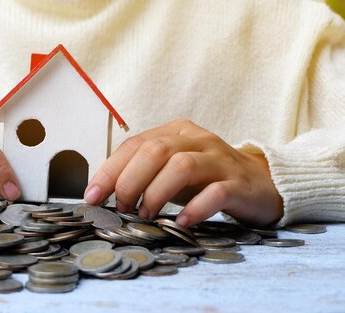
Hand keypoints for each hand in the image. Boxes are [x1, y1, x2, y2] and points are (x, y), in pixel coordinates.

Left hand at [83, 119, 283, 226]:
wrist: (262, 184)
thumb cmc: (206, 179)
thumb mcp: (171, 171)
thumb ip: (143, 174)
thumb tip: (102, 194)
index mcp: (176, 132)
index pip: (135, 144)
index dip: (109, 170)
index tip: (92, 196)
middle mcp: (197, 140)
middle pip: (155, 151)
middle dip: (129, 181)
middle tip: (121, 207)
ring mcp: (220, 159)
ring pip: (181, 166)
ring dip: (156, 193)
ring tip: (146, 215)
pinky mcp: (239, 184)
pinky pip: (215, 192)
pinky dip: (195, 208)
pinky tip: (181, 222)